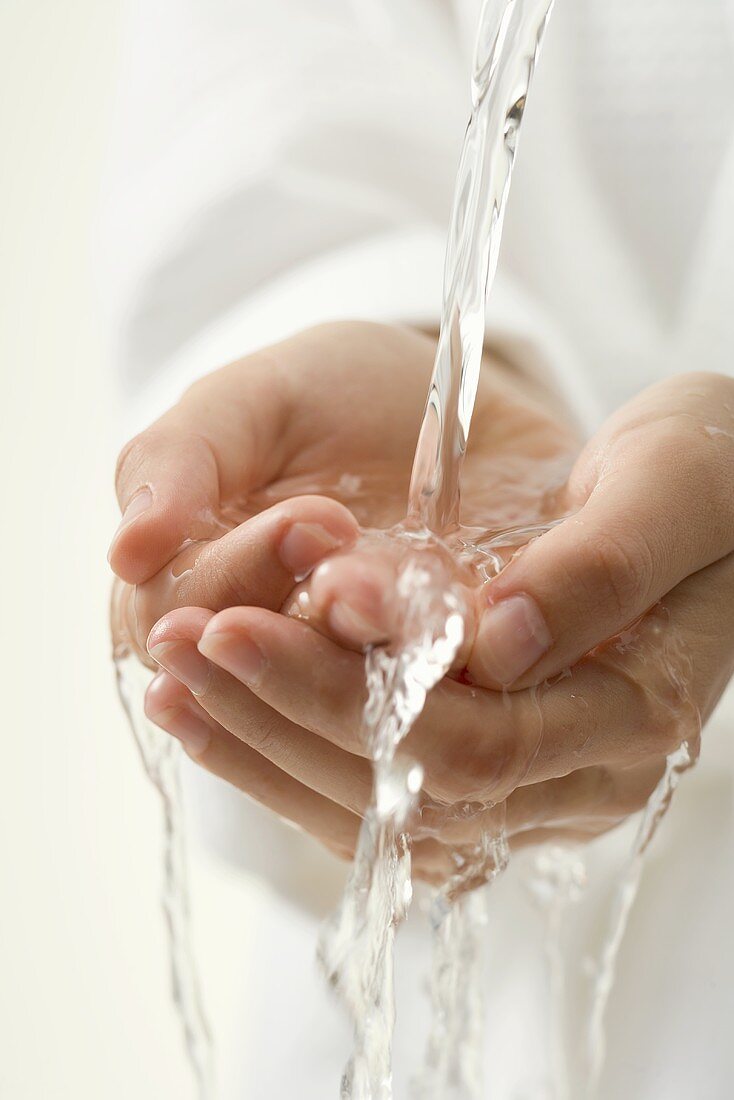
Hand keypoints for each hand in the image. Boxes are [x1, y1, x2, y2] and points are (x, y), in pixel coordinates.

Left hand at [140, 369, 733, 883]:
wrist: (714, 486)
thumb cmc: (711, 471)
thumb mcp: (673, 484)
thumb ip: (600, 569)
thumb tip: (492, 646)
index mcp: (636, 711)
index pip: (469, 746)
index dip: (342, 698)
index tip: (233, 624)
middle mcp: (581, 771)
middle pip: (408, 789)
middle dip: (280, 718)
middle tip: (174, 646)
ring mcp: (536, 776)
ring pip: (381, 807)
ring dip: (266, 746)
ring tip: (169, 684)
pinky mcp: (494, 752)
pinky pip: (381, 788)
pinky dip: (290, 751)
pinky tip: (218, 708)